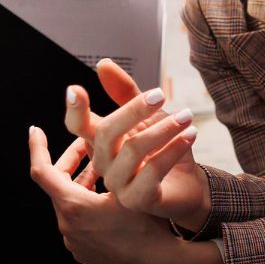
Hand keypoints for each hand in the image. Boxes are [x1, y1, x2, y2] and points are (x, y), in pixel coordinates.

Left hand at [26, 126, 220, 263]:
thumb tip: (106, 130)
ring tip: (104, 168)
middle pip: (58, 185)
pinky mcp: (84, 250)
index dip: (38, 148)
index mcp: (74, 206)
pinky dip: (87, 203)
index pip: (42, 171)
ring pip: (70, 201)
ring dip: (83, 182)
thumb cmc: (148, 226)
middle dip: (72, 162)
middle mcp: (68, 225)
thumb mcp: (132, 185)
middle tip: (86, 146)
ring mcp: (74, 240)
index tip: (36, 131)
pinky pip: (78, 220)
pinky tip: (109, 196)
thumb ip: (114, 158)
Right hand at [65, 59, 207, 227]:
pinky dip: (173, 149)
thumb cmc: (164, 149)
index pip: (78, 126)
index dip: (75, 110)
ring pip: (133, 150)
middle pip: (107, 132)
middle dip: (134, 110)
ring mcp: (118, 184)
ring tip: (186, 116)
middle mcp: (104, 163)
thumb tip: (103, 64)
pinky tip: (190, 135)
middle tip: (161, 95)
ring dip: (164, 129)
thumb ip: (126, 93)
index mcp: (101, 141)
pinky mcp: (138, 199)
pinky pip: (153, 171)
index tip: (75, 90)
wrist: (189, 183)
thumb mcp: (148, 116)